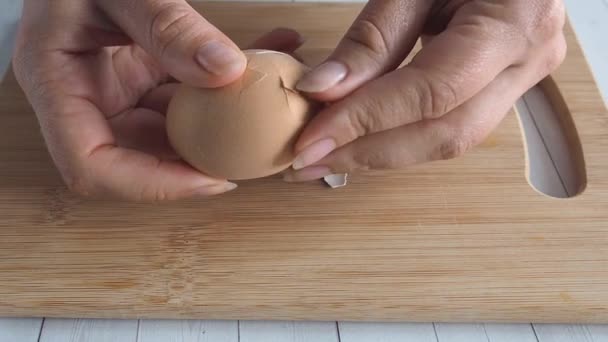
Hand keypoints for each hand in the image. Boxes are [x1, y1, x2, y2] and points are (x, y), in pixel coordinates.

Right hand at [12, 0, 302, 199]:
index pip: (93, 167)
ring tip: (269, 96)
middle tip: (255, 150)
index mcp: (57, 85)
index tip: (212, 180)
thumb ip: (167, 25)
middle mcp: (85, 98)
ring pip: (172, 131)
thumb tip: (226, 70)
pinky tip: (263, 58)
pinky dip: (222, 88)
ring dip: (222, 124)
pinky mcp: (140, 77)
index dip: (153, 185)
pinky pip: (184, 98)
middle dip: (200, 160)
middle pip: (142, 158)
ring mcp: (114, 90)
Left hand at [283, 0, 566, 181]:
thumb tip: (322, 92)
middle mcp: (529, 60)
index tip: (312, 140)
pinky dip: (401, 136)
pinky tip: (361, 141)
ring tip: (326, 157)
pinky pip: (450, 124)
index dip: (367, 121)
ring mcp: (524, 77)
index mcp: (514, 21)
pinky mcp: (505, 86)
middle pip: (446, 132)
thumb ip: (373, 38)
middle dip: (370, 153)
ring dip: (383, 153)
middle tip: (309, 161)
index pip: (433, 91)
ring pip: (450, 140)